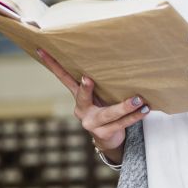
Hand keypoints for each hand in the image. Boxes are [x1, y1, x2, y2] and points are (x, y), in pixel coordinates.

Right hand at [35, 47, 149, 151]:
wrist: (108, 138)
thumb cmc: (104, 108)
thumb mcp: (98, 95)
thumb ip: (98, 81)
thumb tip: (113, 54)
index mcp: (78, 96)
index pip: (63, 77)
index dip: (52, 63)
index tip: (42, 49)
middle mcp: (81, 110)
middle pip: (82, 97)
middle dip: (85, 88)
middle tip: (88, 79)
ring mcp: (92, 123)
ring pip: (109, 114)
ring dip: (125, 106)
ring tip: (139, 99)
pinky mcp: (104, 133)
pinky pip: (121, 124)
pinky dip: (135, 116)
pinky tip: (145, 109)